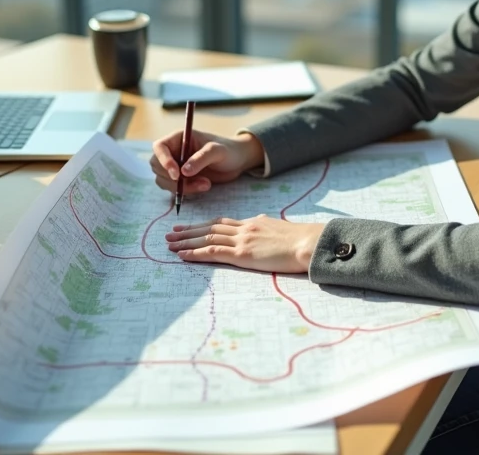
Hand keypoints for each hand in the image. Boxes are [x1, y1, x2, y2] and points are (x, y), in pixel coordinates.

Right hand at [150, 129, 264, 196]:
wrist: (237, 161)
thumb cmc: (228, 150)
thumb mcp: (217, 151)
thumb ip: (201, 158)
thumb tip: (183, 172)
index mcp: (179, 138)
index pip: (159, 147)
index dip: (163, 160)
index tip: (176, 174)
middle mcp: (174, 151)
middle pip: (157, 167)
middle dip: (174, 179)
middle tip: (198, 181)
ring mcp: (176, 166)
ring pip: (164, 180)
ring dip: (181, 187)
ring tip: (206, 184)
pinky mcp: (181, 180)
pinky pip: (173, 189)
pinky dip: (185, 192)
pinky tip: (203, 187)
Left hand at [165, 215, 325, 272]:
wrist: (308, 243)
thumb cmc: (301, 241)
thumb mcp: (281, 230)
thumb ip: (267, 228)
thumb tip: (261, 226)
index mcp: (253, 223)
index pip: (222, 223)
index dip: (204, 225)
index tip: (190, 227)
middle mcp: (244, 228)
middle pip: (210, 228)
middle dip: (189, 231)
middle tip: (171, 233)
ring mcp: (242, 240)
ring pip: (206, 238)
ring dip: (186, 241)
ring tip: (170, 244)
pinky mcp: (242, 254)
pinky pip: (212, 252)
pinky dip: (194, 253)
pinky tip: (182, 255)